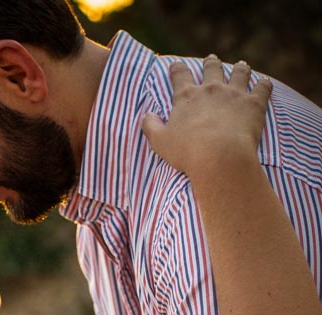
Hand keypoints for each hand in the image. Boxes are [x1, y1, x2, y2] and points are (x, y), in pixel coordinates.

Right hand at [142, 56, 271, 178]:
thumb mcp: (160, 142)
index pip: (180, 75)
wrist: (220, 158)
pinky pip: (262, 88)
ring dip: (240, 68)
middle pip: (211, 68)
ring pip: (239, 72)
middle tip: (211, 59)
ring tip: (241, 65)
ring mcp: (234, 93)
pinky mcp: (254, 103)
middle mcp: (211, 89)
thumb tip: (146, 116)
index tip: (176, 65)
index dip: (177, 68)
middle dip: (211, 63)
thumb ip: (151, 127)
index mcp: (187, 97)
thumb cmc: (188, 153)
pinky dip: (264, 84)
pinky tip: (265, 83)